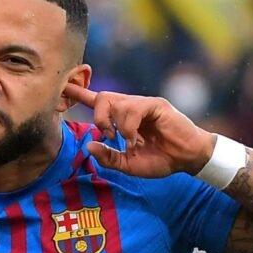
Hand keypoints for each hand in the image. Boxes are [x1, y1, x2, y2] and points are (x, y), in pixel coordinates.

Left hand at [63, 85, 215, 177]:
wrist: (187, 159)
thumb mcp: (129, 164)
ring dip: (117, 126)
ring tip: (131, 142)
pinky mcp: (155, 105)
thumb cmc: (161, 160)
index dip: (80, 94)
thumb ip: (109, 157)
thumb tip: (90, 145)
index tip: (64, 87)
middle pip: (102, 97)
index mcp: (123, 119)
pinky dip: (129, 127)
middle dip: (99, 117)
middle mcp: (131, 107)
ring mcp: (143, 104)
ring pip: (115, 103)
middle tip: (110, 135)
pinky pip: (132, 109)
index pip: (98, 101)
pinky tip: (136, 139)